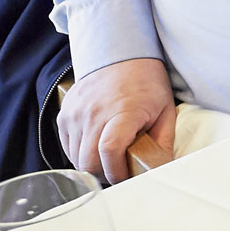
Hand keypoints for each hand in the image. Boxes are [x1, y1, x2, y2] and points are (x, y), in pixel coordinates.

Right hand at [58, 57, 176, 183]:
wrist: (119, 54)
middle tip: (119, 172)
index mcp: (123, 112)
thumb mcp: (165, 110)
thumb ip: (162, 142)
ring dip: (92, 165)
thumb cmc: (146, 82)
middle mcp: (94, 113)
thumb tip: (162, 169)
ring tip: (110, 159)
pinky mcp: (64, 115)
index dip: (117, 172)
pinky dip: (81, 153)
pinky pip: (68, 146)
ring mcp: (75, 114)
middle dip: (104, 175)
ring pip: (76, 158)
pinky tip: (97, 147)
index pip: (110, 151)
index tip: (127, 176)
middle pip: (89, 162)